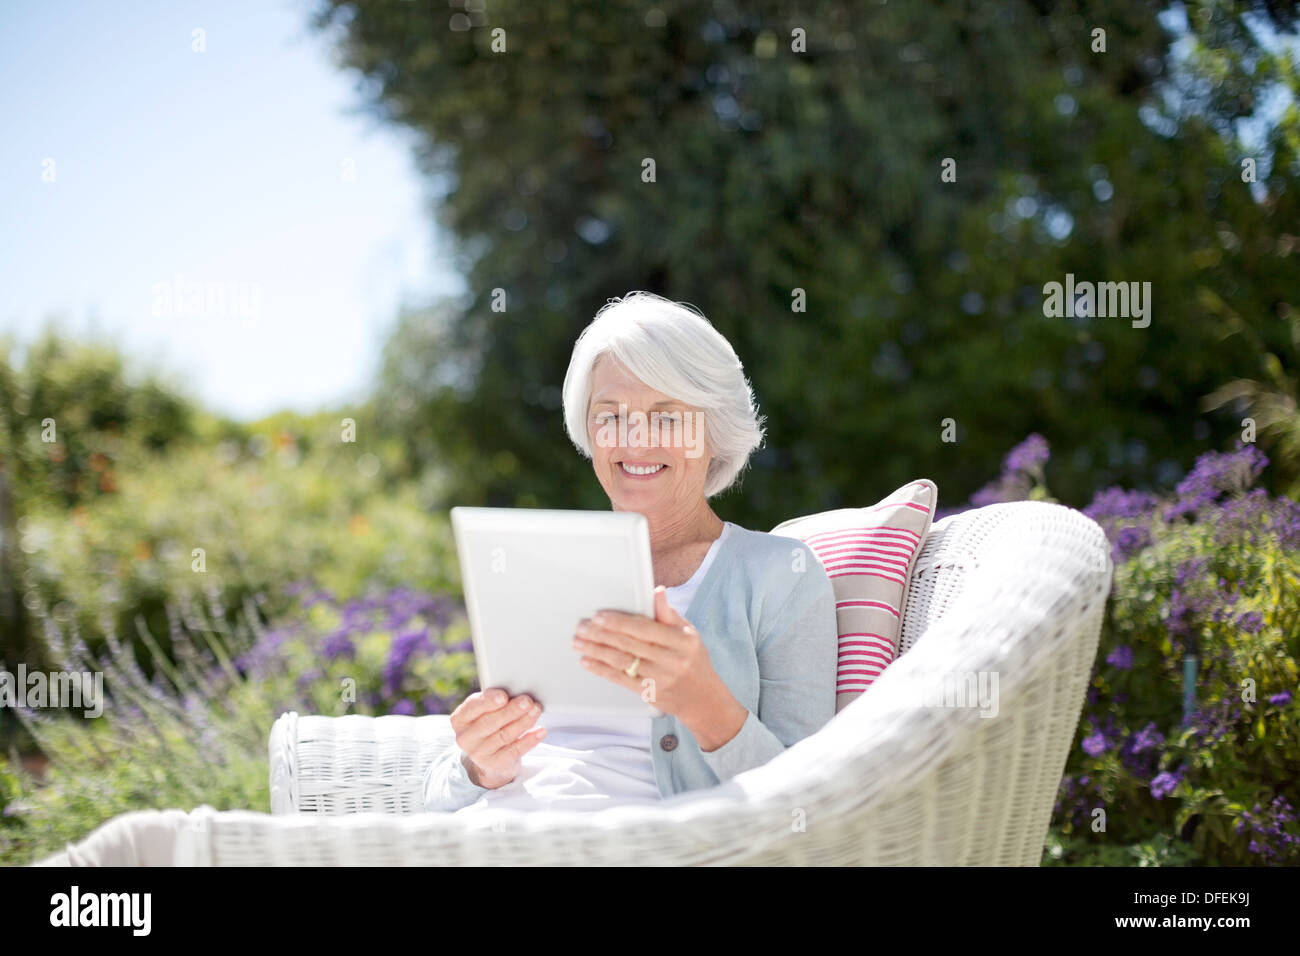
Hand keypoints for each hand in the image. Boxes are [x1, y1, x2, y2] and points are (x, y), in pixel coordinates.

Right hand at [449, 688, 545, 788]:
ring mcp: (479, 754)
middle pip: (490, 722)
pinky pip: (515, 751)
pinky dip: (529, 740)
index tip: (504, 696)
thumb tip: (516, 693)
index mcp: (460, 719)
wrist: (488, 759)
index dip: (488, 701)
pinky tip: (540, 731)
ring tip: (536, 710)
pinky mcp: (494, 765)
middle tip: (527, 701)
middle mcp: (466, 738)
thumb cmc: (489, 725)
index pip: (472, 707)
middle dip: (511, 710)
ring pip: (504, 735)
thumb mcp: (484, 713)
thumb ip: (493, 702)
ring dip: (523, 722)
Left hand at [572, 586, 729, 725]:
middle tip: (582, 627)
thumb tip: (657, 591)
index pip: (644, 628)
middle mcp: (671, 660)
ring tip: (579, 642)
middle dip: (601, 634)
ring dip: (596, 650)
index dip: (619, 621)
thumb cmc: (694, 660)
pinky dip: (601, 669)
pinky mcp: (649, 693)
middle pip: (629, 644)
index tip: (599, 616)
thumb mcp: (689, 633)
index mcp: (681, 641)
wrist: (703, 699)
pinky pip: (621, 679)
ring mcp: (660, 679)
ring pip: (622, 661)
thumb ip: (669, 614)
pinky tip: (587, 661)